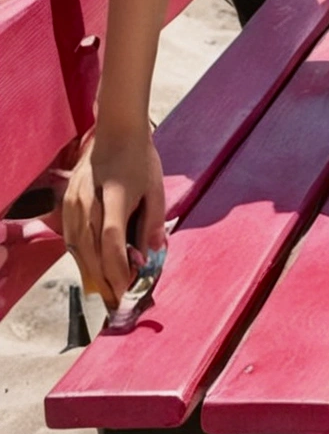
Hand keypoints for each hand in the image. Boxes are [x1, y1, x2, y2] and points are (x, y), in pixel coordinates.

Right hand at [62, 124, 165, 310]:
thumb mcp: (156, 187)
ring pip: (77, 246)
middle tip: (119, 302)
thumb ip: (154, 221)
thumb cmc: (140, 158)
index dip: (119, 267)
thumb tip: (153, 255)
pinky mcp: (67, 201)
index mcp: (117, 192)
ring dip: (91, 272)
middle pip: (91, 249)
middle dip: (105, 279)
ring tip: (107, 292)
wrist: (116, 131)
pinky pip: (71, 237)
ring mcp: (75, 200)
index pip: (112, 238)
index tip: (129, 287)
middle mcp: (90, 198)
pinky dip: (81, 257)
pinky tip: (92, 268)